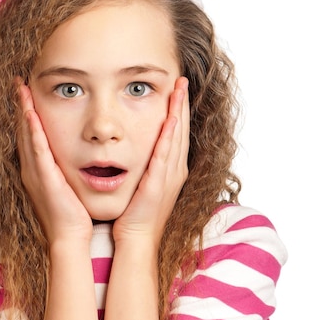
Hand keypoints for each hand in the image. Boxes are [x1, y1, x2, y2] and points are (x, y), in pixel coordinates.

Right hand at [16, 79, 92, 244]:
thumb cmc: (72, 212)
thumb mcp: (67, 182)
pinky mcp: (43, 178)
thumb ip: (66, 165)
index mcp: (37, 168)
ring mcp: (34, 172)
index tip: (26, 90)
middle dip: (20, 104)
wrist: (70, 237)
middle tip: (18, 81)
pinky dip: (32, 130)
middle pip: (23, 129)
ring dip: (23, 111)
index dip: (26, 111)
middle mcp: (31, 168)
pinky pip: (36, 150)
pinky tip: (30, 114)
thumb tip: (77, 149)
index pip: (30, 133)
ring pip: (27, 135)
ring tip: (21, 88)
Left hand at [113, 76, 189, 246]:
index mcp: (172, 168)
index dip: (179, 109)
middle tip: (182, 80)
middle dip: (182, 103)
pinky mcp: (158, 183)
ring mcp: (169, 176)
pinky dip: (169, 136)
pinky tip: (171, 120)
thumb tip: (136, 146)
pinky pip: (165, 155)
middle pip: (181, 129)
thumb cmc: (137, 213)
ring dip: (179, 112)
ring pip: (176, 137)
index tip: (178, 89)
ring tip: (179, 90)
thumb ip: (145, 163)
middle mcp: (175, 169)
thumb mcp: (144, 182)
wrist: (137, 239)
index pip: (176, 132)